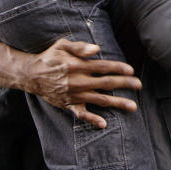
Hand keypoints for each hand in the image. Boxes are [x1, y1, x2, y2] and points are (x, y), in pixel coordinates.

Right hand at [21, 38, 141, 127]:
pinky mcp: (69, 105)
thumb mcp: (62, 45)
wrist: (31, 75)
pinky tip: (104, 123)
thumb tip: (97, 48)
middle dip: (124, 84)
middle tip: (139, 85)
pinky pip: (82, 114)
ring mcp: (74, 95)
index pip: (102, 67)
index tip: (131, 70)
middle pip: (106, 83)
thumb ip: (80, 47)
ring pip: (100, 100)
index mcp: (77, 66)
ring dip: (117, 103)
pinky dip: (92, 119)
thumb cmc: (50, 57)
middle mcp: (78, 82)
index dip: (117, 68)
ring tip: (133, 106)